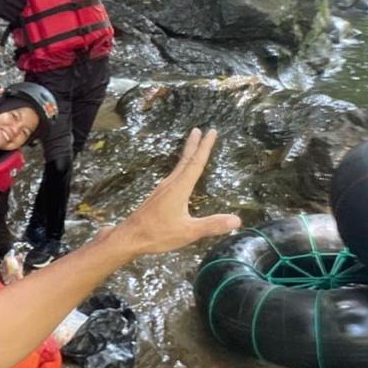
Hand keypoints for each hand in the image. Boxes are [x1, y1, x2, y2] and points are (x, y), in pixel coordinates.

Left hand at [115, 129, 240, 255]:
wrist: (130, 237)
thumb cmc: (158, 233)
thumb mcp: (188, 231)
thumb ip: (212, 225)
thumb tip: (237, 219)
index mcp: (180, 188)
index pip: (196, 163)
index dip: (205, 147)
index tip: (212, 132)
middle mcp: (171, 184)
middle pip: (185, 160)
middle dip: (194, 144)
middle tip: (199, 130)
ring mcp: (162, 189)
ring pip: (178, 167)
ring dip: (187, 154)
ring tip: (192, 146)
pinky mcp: (158, 196)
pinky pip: (173, 175)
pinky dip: (181, 167)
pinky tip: (180, 174)